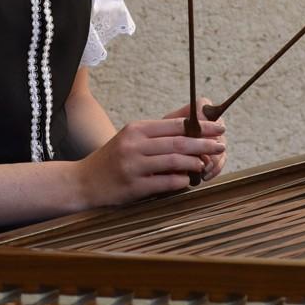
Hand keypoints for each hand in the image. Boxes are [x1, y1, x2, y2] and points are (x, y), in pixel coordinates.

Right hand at [76, 109, 226, 208]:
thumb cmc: (114, 158)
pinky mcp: (133, 187)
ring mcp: (133, 166)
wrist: (84, 181)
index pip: (174, 125)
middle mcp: (134, 145)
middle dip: (203, 144)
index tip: (218, 127)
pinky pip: (164, 183)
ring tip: (206, 164)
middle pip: (177, 142)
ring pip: (173, 162)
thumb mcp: (132, 137)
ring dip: (194, 163)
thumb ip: (160, 130)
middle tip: (221, 145)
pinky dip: (180, 181)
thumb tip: (192, 118)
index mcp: (136, 129)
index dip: (200, 126)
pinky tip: (188, 180)